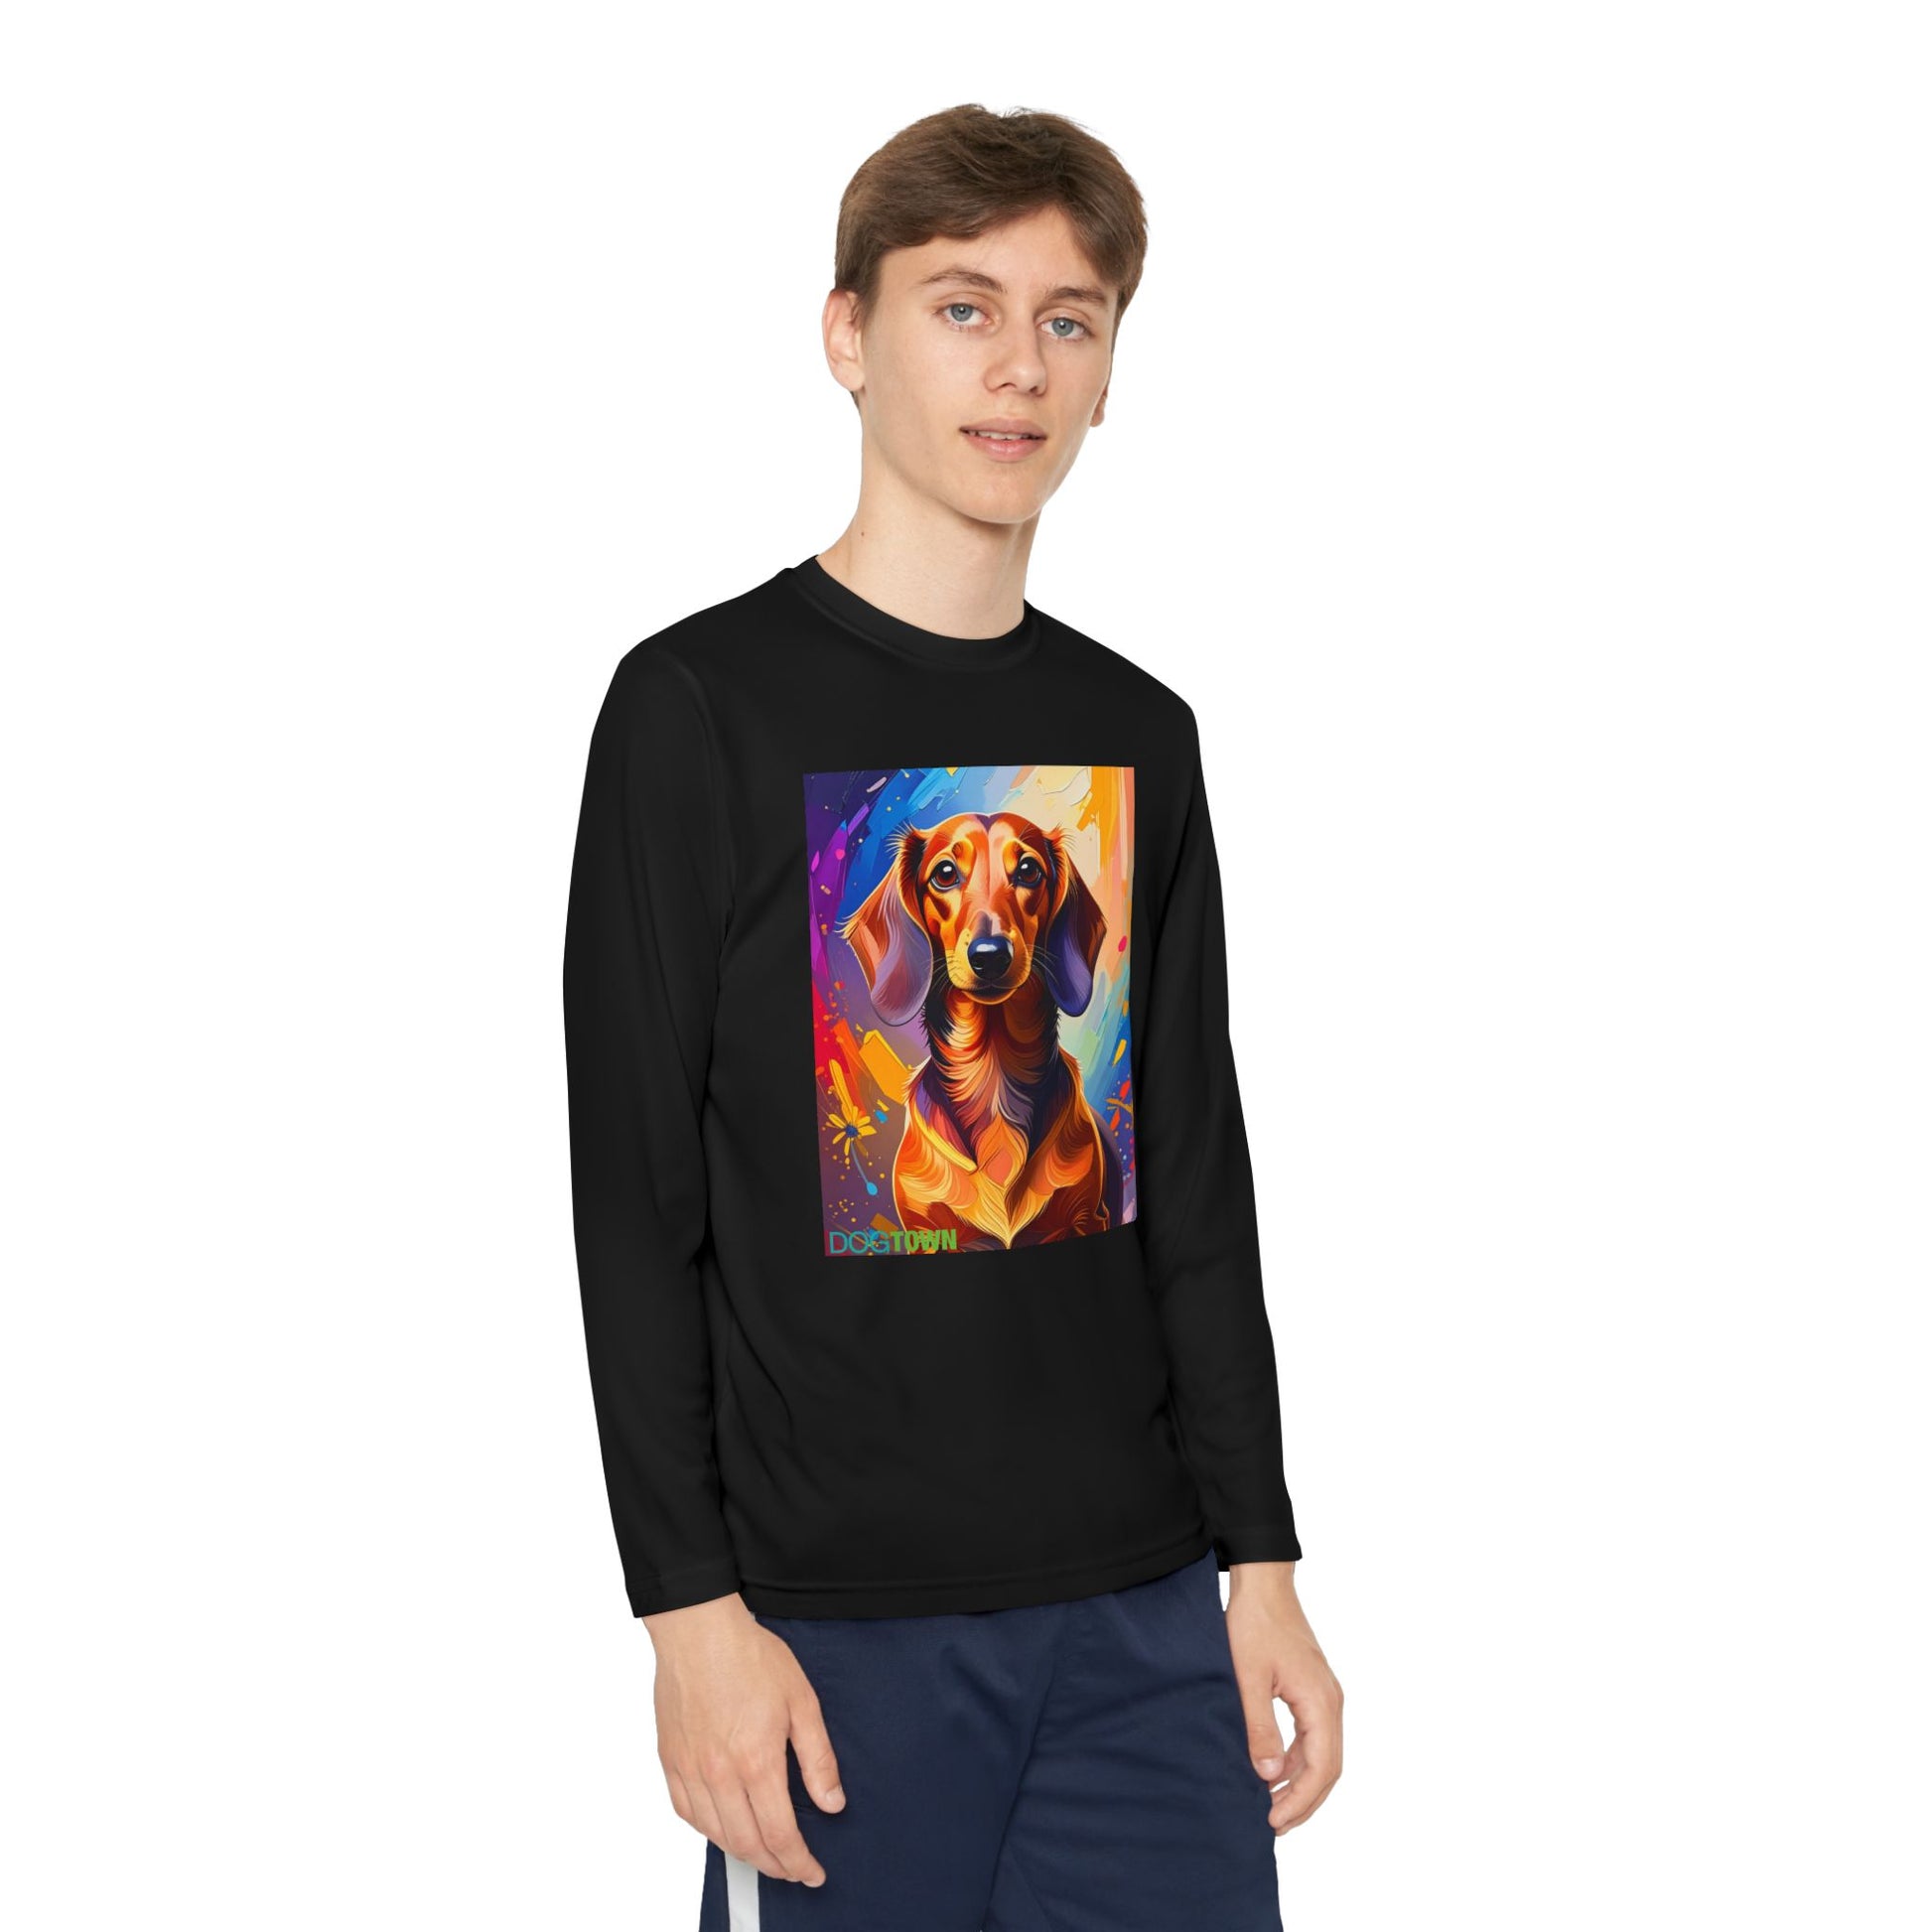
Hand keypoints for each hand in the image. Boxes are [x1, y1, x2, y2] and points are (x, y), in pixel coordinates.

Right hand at [643, 1593, 845, 1885]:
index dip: (799, 1862)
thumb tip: (832, 1803)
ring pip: (715, 1834)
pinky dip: (708, 1830)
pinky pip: (687, 1812)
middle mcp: (720, 1774)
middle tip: (793, 1870)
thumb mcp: (802, 1701)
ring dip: (742, 1853)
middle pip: (747, 1844)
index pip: (780, 1833)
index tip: (813, 1873)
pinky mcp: (670, 1760)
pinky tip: (723, 1827)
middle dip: (774, 1866)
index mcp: (757, 1761)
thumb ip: (818, 1758)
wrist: (699, 1630)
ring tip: (764, 1855)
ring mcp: (691, 1769)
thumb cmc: (751, 1657)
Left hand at [1224, 1561, 1342, 1834]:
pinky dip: (1298, 1760)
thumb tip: (1270, 1776)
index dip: (1301, 1799)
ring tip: (1273, 1808)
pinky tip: (1274, 1772)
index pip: (1323, 1766)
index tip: (1273, 1820)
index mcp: (1321, 1700)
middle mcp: (1331, 1701)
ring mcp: (1324, 1696)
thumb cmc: (1254, 1624)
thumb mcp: (1248, 1678)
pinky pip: (1313, 1737)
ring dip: (1302, 1783)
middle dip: (1304, 1800)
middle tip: (1274, 1825)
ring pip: (1323, 1754)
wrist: (1263, 1583)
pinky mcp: (1312, 1690)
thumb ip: (1259, 1727)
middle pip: (1329, 1766)